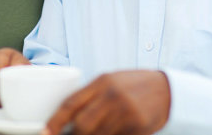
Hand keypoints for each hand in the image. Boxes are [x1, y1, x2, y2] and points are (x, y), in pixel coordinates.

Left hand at [44, 70, 170, 134]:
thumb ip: (91, 95)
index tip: (45, 131)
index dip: (55, 120)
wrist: (166, 89)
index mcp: (103, 82)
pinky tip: (110, 132)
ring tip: (94, 131)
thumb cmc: (134, 84)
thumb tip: (68, 114)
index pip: (72, 103)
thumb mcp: (110, 81)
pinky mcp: (138, 128)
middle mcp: (113, 96)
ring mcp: (126, 113)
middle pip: (82, 125)